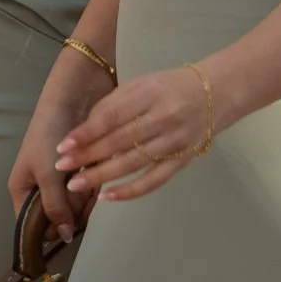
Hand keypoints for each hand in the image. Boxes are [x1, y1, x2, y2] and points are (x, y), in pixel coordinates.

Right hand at [10, 94, 81, 237]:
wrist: (73, 98)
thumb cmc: (50, 136)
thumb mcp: (47, 174)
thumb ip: (54, 207)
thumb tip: (63, 237)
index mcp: (22, 189)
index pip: (30, 225)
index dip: (48, 229)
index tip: (65, 221)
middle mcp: (40, 188)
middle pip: (57, 218)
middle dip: (70, 209)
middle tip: (76, 190)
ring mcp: (61, 181)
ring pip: (75, 207)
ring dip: (84, 197)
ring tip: (84, 177)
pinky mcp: (80, 172)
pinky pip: (88, 192)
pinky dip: (93, 186)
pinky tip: (95, 173)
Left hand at [58, 63, 217, 204]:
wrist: (218, 92)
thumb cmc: (172, 86)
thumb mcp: (142, 83)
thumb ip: (115, 104)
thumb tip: (84, 132)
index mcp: (150, 93)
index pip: (112, 116)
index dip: (86, 133)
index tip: (64, 145)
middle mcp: (164, 117)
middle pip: (120, 141)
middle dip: (88, 156)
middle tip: (62, 167)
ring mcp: (175, 141)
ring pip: (133, 163)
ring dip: (102, 176)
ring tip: (77, 184)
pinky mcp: (183, 160)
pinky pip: (154, 180)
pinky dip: (131, 191)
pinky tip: (108, 197)